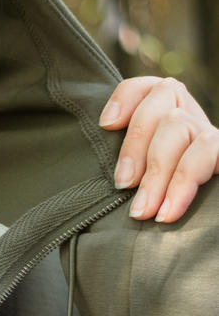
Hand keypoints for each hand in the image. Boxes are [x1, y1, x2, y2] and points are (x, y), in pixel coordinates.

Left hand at [100, 76, 218, 221]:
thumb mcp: (142, 181)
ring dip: (157, 170)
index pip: (149, 87)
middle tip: (122, 185)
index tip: (106, 125)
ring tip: (143, 211)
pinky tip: (167, 212)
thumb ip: (130, 168)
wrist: (215, 229)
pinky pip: (209, 149)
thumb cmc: (162, 205)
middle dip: (135, 144)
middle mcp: (193, 117)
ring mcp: (211, 134)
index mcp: (170, 115)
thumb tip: (109, 177)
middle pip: (164, 99)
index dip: (126, 97)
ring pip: (181, 123)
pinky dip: (183, 181)